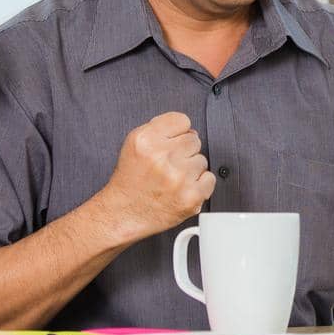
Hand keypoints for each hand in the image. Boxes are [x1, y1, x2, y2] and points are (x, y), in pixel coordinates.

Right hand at [97, 112, 214, 241]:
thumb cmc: (130, 181)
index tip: (170, 144)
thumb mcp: (134, 144)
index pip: (182, 121)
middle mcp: (162, 156)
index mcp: (146, 140)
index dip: (177, 133)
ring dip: (191, 170)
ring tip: (172, 180)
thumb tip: (190, 131)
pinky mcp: (191, 196)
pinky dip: (200, 185)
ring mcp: (178, 177)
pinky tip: (182, 189)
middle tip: (167, 166)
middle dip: (183, 152)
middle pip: (194, 140)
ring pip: (202, 160)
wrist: (123, 214)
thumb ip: (160, 130)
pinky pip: (210, 179)